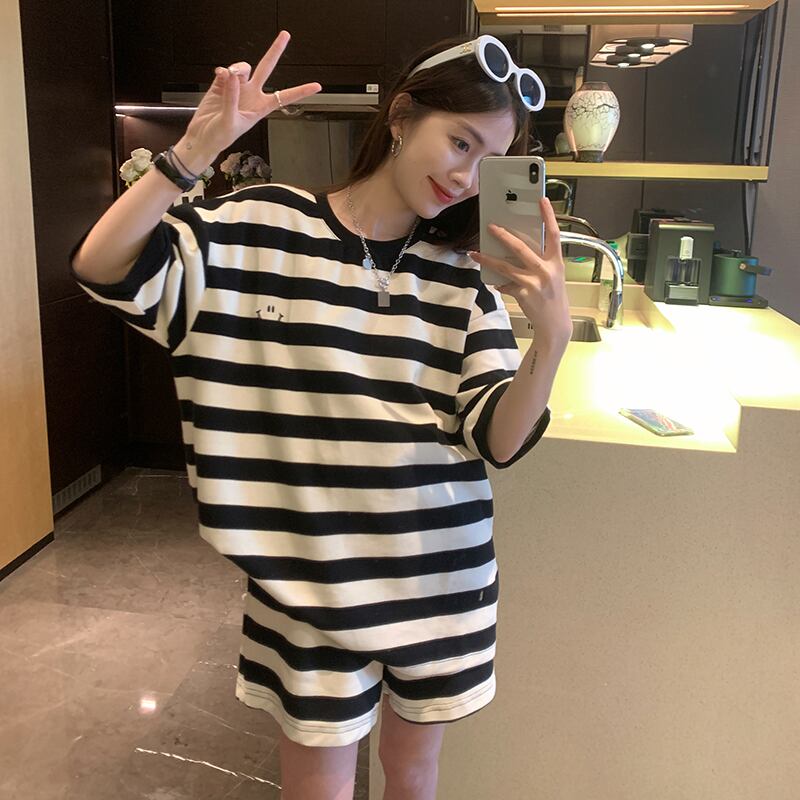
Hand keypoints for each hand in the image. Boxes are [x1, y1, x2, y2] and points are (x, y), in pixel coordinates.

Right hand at [177, 30, 321, 169]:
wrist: (202, 137)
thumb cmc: (220, 137)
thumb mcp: (230, 121)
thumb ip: (231, 98)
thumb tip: (232, 75)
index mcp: (260, 108)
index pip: (284, 96)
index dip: (301, 91)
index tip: (317, 86)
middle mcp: (251, 95)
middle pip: (266, 68)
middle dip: (275, 51)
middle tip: (285, 35)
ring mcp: (237, 88)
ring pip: (243, 67)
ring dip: (237, 68)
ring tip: (229, 76)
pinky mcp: (221, 85)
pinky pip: (225, 71)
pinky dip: (222, 71)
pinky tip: (219, 76)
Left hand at [469, 197, 572, 348]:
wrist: (555, 324)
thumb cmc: (553, 298)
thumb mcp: (553, 276)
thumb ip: (539, 262)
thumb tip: (517, 251)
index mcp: (556, 262)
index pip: (553, 234)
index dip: (548, 216)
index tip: (541, 200)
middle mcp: (546, 271)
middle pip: (521, 248)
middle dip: (504, 236)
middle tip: (491, 226)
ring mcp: (533, 283)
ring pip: (505, 266)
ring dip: (487, 259)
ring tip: (475, 254)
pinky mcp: (522, 295)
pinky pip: (505, 285)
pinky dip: (499, 283)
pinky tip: (495, 282)